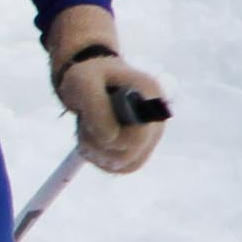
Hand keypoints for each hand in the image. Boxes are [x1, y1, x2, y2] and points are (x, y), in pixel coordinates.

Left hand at [44, 7, 173, 175]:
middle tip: (84, 125)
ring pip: (126, 165)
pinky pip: (123, 167)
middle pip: (130, 155)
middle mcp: (158, 118)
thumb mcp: (83, 82)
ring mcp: (152, 134)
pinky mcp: (141, 147)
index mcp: (150, 96)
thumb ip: (96, 107)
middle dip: (98, 146)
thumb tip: (111, 138)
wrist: (92, 77)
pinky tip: (94, 139)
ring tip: (88, 130)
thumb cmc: (87, 75)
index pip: (137, 137)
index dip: (110, 137)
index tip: (90, 120)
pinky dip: (102, 158)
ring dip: (98, 153)